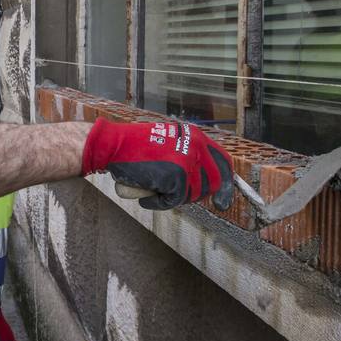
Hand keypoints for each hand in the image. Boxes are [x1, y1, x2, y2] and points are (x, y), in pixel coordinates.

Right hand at [81, 118, 234, 211]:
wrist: (115, 145)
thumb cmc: (134, 148)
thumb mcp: (169, 144)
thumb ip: (186, 156)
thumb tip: (202, 181)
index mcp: (196, 137)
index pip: (223, 162)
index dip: (226, 184)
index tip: (222, 200)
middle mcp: (196, 146)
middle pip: (213, 182)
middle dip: (200, 196)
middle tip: (180, 198)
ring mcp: (188, 161)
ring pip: (193, 194)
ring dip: (173, 198)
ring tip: (155, 190)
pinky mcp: (177, 175)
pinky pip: (174, 200)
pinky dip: (159, 203)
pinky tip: (147, 196)